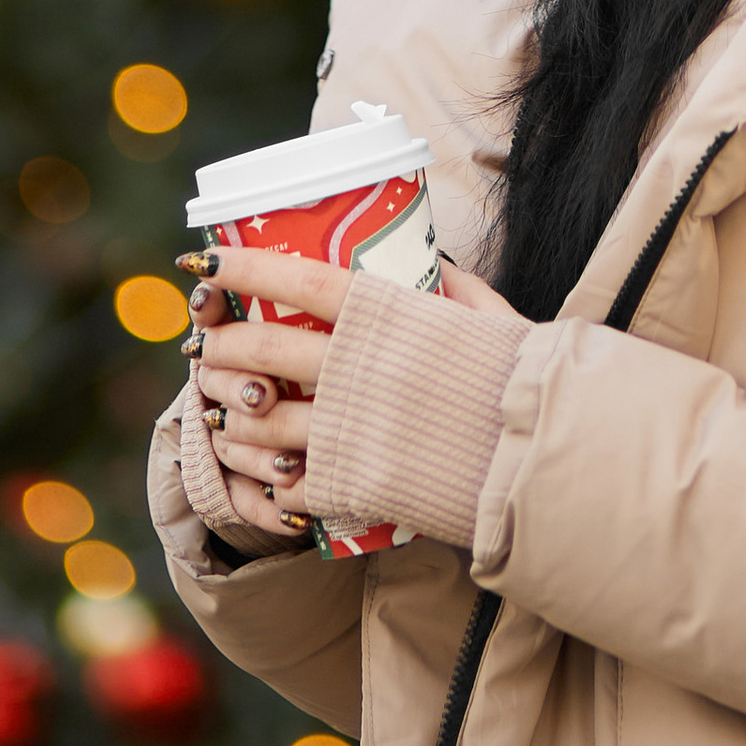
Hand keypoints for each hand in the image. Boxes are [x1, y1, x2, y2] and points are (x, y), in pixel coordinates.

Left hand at [187, 250, 523, 544]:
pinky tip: (267, 472)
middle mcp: (355, 368)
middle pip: (260, 349)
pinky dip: (272, 476)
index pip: (294, 280)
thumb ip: (456, 288)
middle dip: (218, 343)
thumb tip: (434, 262)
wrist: (541, 458)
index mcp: (386, 316)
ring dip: (229, 410)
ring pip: (259, 419)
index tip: (203, 260)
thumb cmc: (524, 378)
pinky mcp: (351, 485)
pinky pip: (288, 481)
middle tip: (203, 342)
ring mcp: (347, 430)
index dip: (242, 266)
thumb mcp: (492, 317)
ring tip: (220, 407)